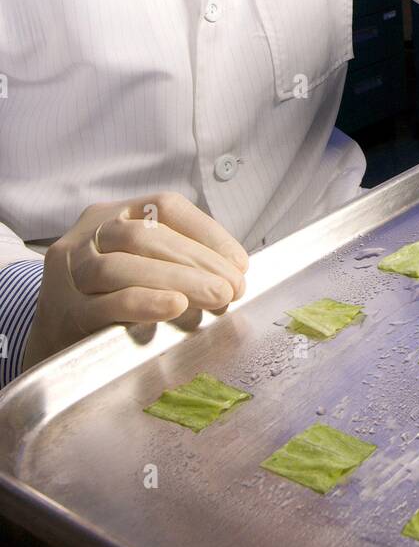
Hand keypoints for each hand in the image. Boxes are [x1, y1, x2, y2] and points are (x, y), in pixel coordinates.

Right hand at [22, 191, 248, 370]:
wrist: (51, 338)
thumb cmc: (106, 297)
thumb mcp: (136, 264)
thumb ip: (175, 260)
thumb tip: (233, 271)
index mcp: (111, 214)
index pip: (164, 207)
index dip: (206, 232)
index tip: (239, 262)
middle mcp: (88, 235)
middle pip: (146, 236)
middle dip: (197, 261)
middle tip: (233, 286)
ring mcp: (71, 272)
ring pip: (124, 266)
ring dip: (178, 280)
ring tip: (216, 297)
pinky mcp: (66, 312)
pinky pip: (107, 303)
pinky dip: (145, 303)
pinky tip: (174, 306)